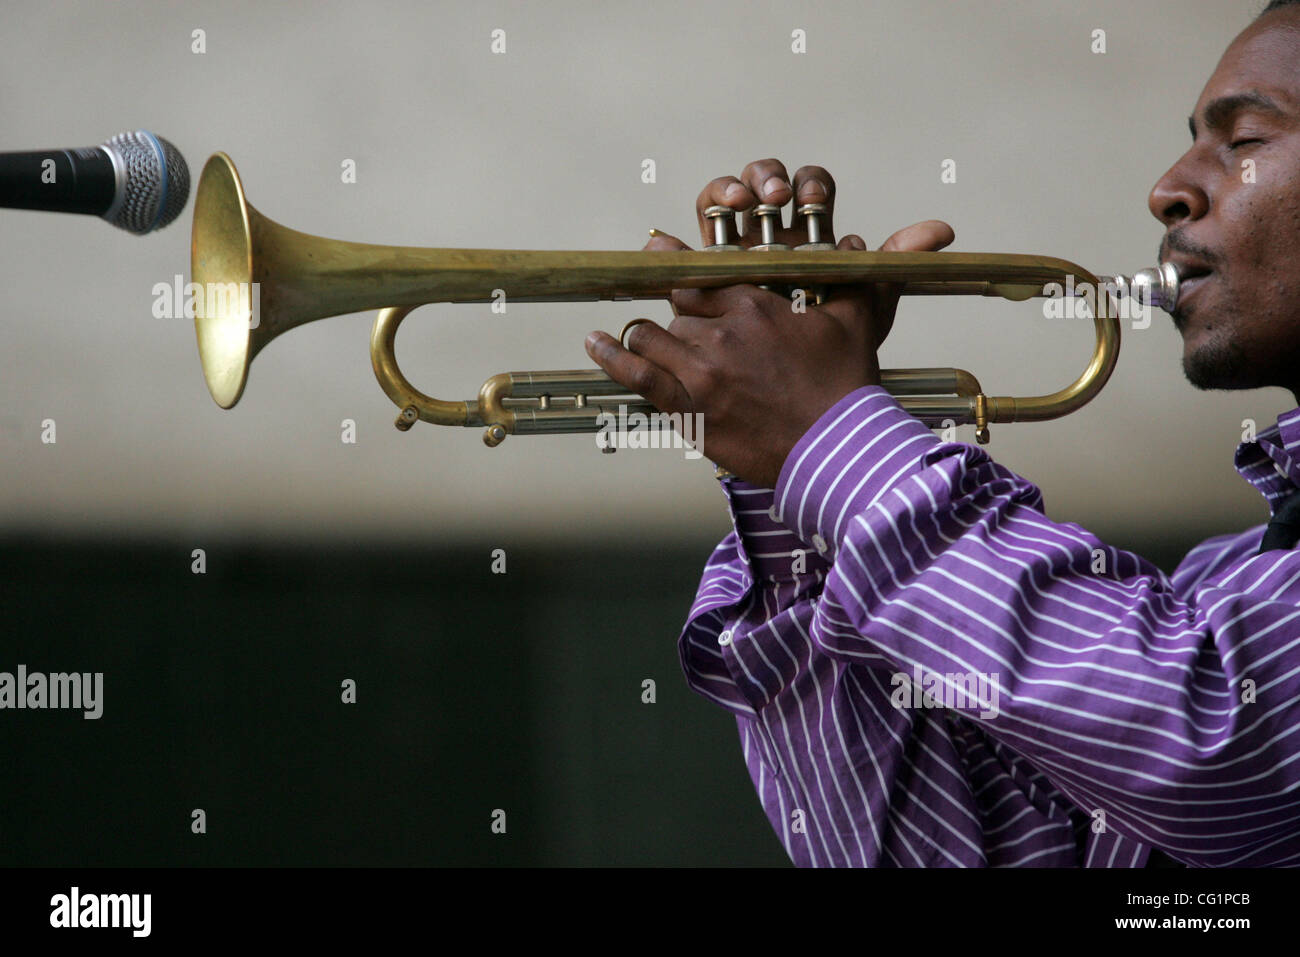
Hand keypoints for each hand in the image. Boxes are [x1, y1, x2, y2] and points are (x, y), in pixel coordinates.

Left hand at [584, 159, 953, 486]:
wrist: (836, 450)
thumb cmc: (846, 387)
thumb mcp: (856, 321)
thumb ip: (857, 275)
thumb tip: (879, 241)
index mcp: (755, 304)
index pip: (700, 274)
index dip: (680, 266)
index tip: (659, 249)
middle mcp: (720, 332)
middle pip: (674, 307)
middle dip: (673, 310)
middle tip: (662, 307)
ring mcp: (699, 372)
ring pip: (651, 336)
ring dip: (647, 337)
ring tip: (643, 339)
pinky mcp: (689, 408)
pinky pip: (637, 376)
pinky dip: (613, 356)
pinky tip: (594, 342)